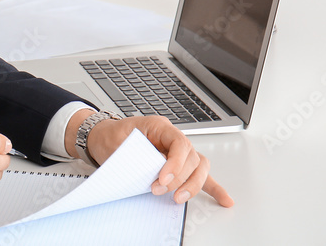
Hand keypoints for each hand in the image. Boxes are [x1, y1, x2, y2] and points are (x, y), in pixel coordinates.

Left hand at [70, 111, 233, 206]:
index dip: (175, 163)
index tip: (163, 179)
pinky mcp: (177, 165)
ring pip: (198, 167)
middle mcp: (171, 137)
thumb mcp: (117, 143)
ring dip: (193, 185)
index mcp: (159, 126)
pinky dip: (212, 187)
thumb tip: (150, 172)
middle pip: (191, 157)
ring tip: (178, 198)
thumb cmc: (109, 137)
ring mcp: (176, 151)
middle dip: (179, 178)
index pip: (180, 143)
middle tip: (159, 190)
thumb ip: (136, 156)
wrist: (102, 137)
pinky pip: (198, 174)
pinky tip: (223, 199)